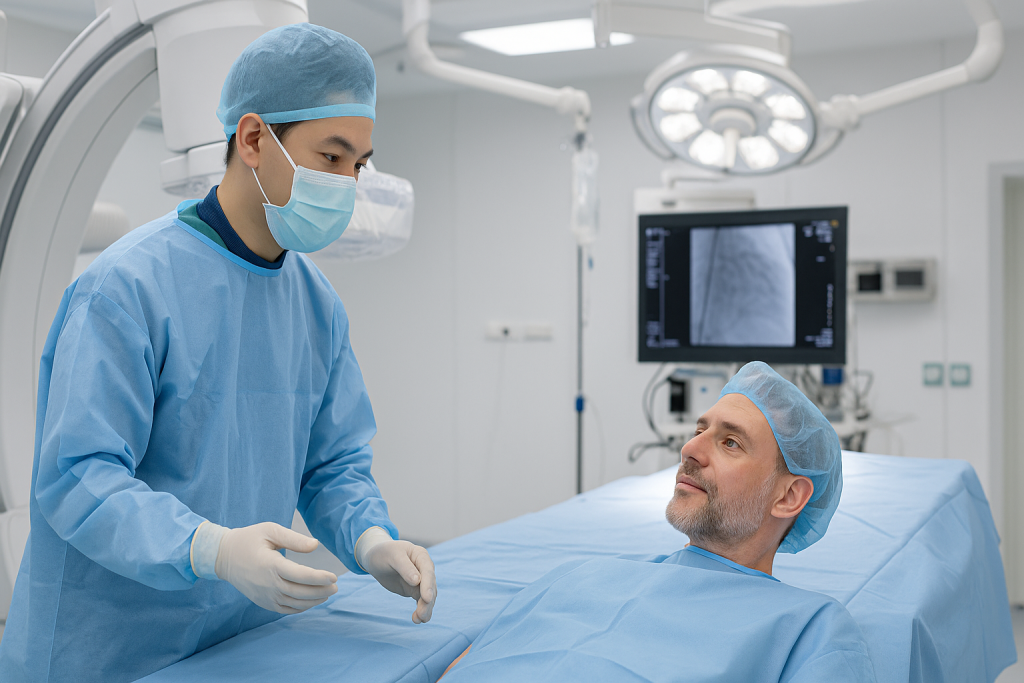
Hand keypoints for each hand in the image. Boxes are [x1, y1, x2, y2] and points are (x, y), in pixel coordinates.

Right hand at [215, 522, 337, 613]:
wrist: (223, 557)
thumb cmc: (249, 539)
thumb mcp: (270, 530)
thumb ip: (294, 539)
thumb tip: (315, 545)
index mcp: (271, 565)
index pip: (301, 575)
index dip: (320, 578)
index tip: (334, 576)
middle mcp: (268, 584)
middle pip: (301, 592)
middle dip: (321, 591)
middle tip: (336, 586)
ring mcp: (265, 596)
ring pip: (294, 604)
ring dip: (313, 601)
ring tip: (328, 594)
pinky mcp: (262, 602)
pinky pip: (285, 609)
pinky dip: (300, 608)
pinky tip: (311, 601)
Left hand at [360, 537, 435, 623]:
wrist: (376, 558)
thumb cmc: (384, 553)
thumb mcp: (392, 556)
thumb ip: (405, 568)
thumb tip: (417, 581)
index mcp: (421, 556)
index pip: (428, 571)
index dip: (428, 585)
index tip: (426, 598)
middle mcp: (425, 568)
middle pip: (430, 586)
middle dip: (427, 602)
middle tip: (420, 615)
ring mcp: (421, 580)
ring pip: (428, 596)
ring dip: (425, 608)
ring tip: (418, 620)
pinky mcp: (415, 589)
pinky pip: (421, 601)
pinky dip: (421, 610)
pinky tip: (417, 620)